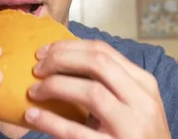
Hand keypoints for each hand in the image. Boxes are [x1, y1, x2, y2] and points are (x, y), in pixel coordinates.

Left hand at [25, 40, 170, 138]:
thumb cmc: (137, 136)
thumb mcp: (133, 104)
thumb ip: (109, 83)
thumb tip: (63, 62)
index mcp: (144, 84)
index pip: (104, 51)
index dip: (69, 47)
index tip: (44, 52)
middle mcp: (142, 102)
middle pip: (98, 63)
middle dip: (61, 60)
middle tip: (37, 68)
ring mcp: (131, 127)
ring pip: (91, 92)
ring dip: (55, 86)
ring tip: (34, 92)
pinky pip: (77, 132)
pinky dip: (51, 121)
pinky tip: (33, 116)